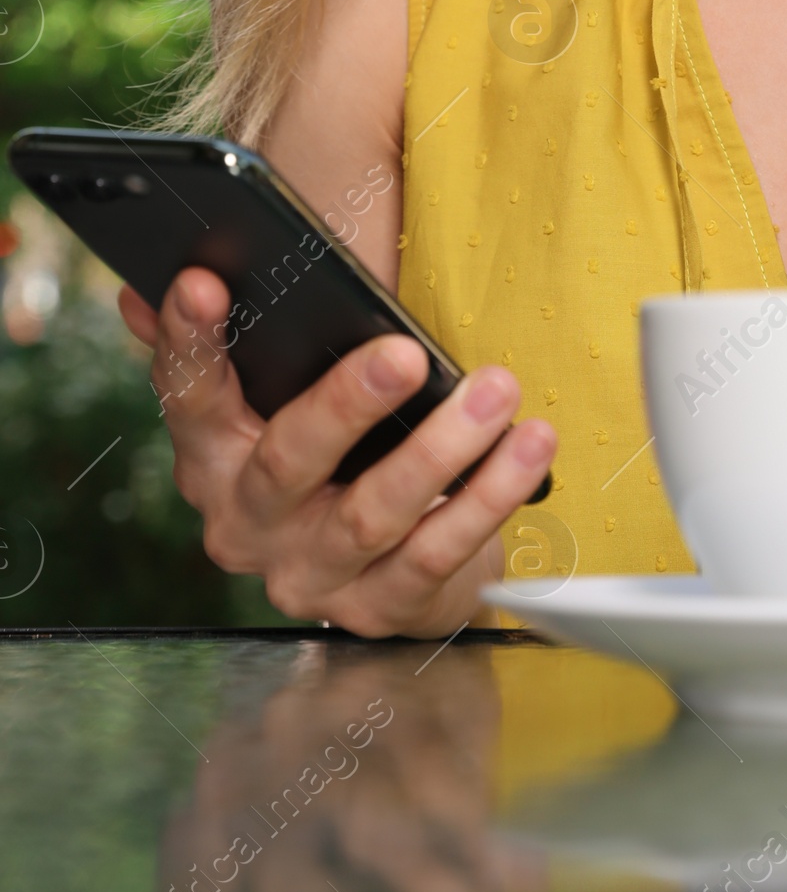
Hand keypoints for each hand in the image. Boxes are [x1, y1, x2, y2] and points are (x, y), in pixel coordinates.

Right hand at [119, 266, 554, 637]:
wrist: (390, 562)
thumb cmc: (340, 452)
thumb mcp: (285, 396)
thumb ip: (235, 345)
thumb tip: (152, 287)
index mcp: (214, 457)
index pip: (187, 396)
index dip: (189, 342)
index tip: (202, 283)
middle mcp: (249, 524)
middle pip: (287, 461)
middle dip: (347, 403)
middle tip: (405, 353)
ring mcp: (312, 575)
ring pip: (374, 511)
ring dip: (443, 447)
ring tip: (498, 390)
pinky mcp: (379, 608)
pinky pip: (438, 553)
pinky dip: (489, 495)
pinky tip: (529, 446)